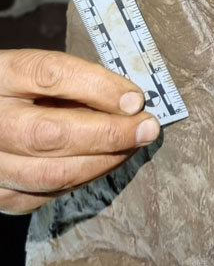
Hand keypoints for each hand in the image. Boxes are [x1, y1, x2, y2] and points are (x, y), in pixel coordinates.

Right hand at [0, 49, 159, 213]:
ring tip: (134, 145)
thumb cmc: (17, 89)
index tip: (136, 99)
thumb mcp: (37, 71)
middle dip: (109, 134)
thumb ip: (75, 81)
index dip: (98, 87)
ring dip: (104, 161)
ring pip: (51, 173)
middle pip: (50, 133)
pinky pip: (45, 194)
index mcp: (2, 74)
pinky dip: (84, 178)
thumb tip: (129, 101)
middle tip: (148, 128)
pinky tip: (105, 161)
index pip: (50, 75)